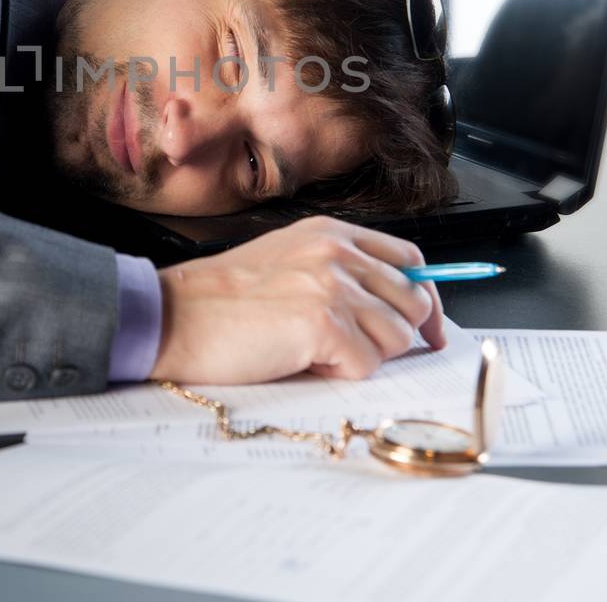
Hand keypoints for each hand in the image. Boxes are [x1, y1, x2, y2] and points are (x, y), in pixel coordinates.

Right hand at [149, 215, 445, 384]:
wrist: (174, 315)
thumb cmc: (221, 299)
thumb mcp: (287, 260)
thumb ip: (338, 271)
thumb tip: (391, 307)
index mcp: (331, 233)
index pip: (409, 259)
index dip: (427, 297)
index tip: (432, 327)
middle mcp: (338, 252)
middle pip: (413, 300)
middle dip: (395, 337)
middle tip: (355, 351)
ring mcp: (332, 285)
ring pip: (396, 338)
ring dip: (361, 357)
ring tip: (313, 350)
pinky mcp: (323, 324)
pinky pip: (365, 365)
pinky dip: (337, 373)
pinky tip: (301, 359)